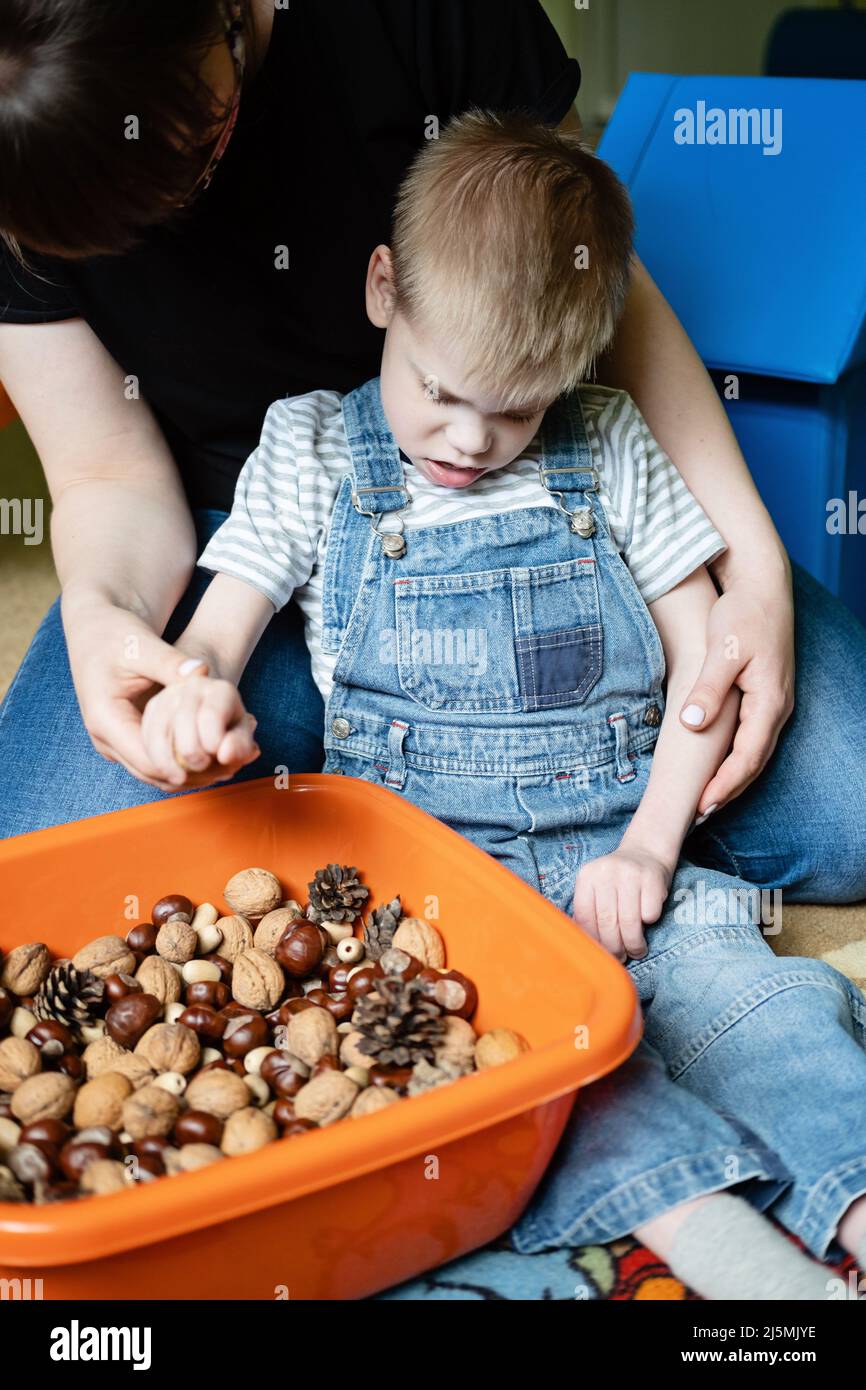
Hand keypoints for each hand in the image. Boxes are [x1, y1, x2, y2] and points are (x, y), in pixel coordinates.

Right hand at [61, 595, 257, 791]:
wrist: (95, 629)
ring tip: (228, 766)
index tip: (224, 760)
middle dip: (193, 775)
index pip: (150, 761)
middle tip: (234, 769)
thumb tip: (203, 672)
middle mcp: (103, 738)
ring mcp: (110, 742)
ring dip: (189, 772)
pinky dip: (180, 761)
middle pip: (153, 774)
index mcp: (105, 719)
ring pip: (153, 773)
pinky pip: (151, 761)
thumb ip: (173, 663)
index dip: (189, 767)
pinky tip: (211, 757)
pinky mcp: (121, 739)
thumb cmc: (117, 633)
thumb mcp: (144, 646)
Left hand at [571, 847, 670, 961]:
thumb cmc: (618, 881)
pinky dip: (650, 924)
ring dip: (634, 944)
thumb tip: (586, 947)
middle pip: (607, 922)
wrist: (646, 851)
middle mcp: (605, 872)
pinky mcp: (652, 877)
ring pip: (629, 922)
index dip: (593, 941)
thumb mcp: (597, 888)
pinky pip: (650, 914)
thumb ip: (589, 911)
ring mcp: (629, 873)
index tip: (602, 954)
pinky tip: (648, 922)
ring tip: (636, 951)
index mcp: (586, 876)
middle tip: (621, 957)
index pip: (584, 917)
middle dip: (614, 948)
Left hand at [678, 573, 794, 814]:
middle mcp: (777, 707)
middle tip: (699, 814)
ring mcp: (774, 702)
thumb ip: (708, 690)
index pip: (748, 757)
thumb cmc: (742, 615)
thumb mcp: (721, 651)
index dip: (725, 785)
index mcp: (769, 701)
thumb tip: (692, 725)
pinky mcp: (765, 696)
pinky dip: (735, 758)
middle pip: (754, 762)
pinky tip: (716, 766)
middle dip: (728, 790)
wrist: (761, 586)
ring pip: (755, 752)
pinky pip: (752, 737)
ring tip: (706, 800)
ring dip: (732, 777)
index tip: (701, 805)